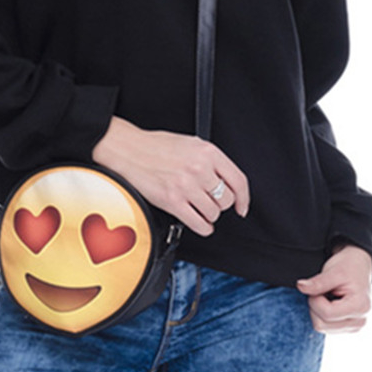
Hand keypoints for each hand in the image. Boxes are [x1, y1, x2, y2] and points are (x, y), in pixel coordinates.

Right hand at [91, 116, 249, 237]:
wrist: (127, 149)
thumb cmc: (155, 146)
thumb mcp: (190, 143)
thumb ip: (210, 160)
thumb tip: (226, 180)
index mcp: (207, 152)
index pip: (238, 180)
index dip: (244, 198)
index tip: (242, 207)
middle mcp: (200, 169)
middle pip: (226, 200)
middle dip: (220, 205)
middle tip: (210, 202)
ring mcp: (186, 186)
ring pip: (213, 213)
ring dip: (209, 216)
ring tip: (200, 210)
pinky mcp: (173, 201)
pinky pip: (199, 223)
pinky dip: (203, 227)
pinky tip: (199, 223)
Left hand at [296, 243, 371, 333]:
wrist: (358, 267)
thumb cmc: (348, 267)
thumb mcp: (334, 271)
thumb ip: (318, 282)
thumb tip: (300, 286)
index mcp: (360, 307)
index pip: (327, 314)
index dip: (315, 300)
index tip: (318, 287)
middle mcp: (359, 321)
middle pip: (321, 325)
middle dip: (315, 306)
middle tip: (323, 291)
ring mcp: (354, 327)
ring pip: (321, 328)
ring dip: (318, 311)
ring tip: (328, 296)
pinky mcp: (347, 328)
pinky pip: (324, 328)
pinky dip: (322, 315)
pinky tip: (331, 303)